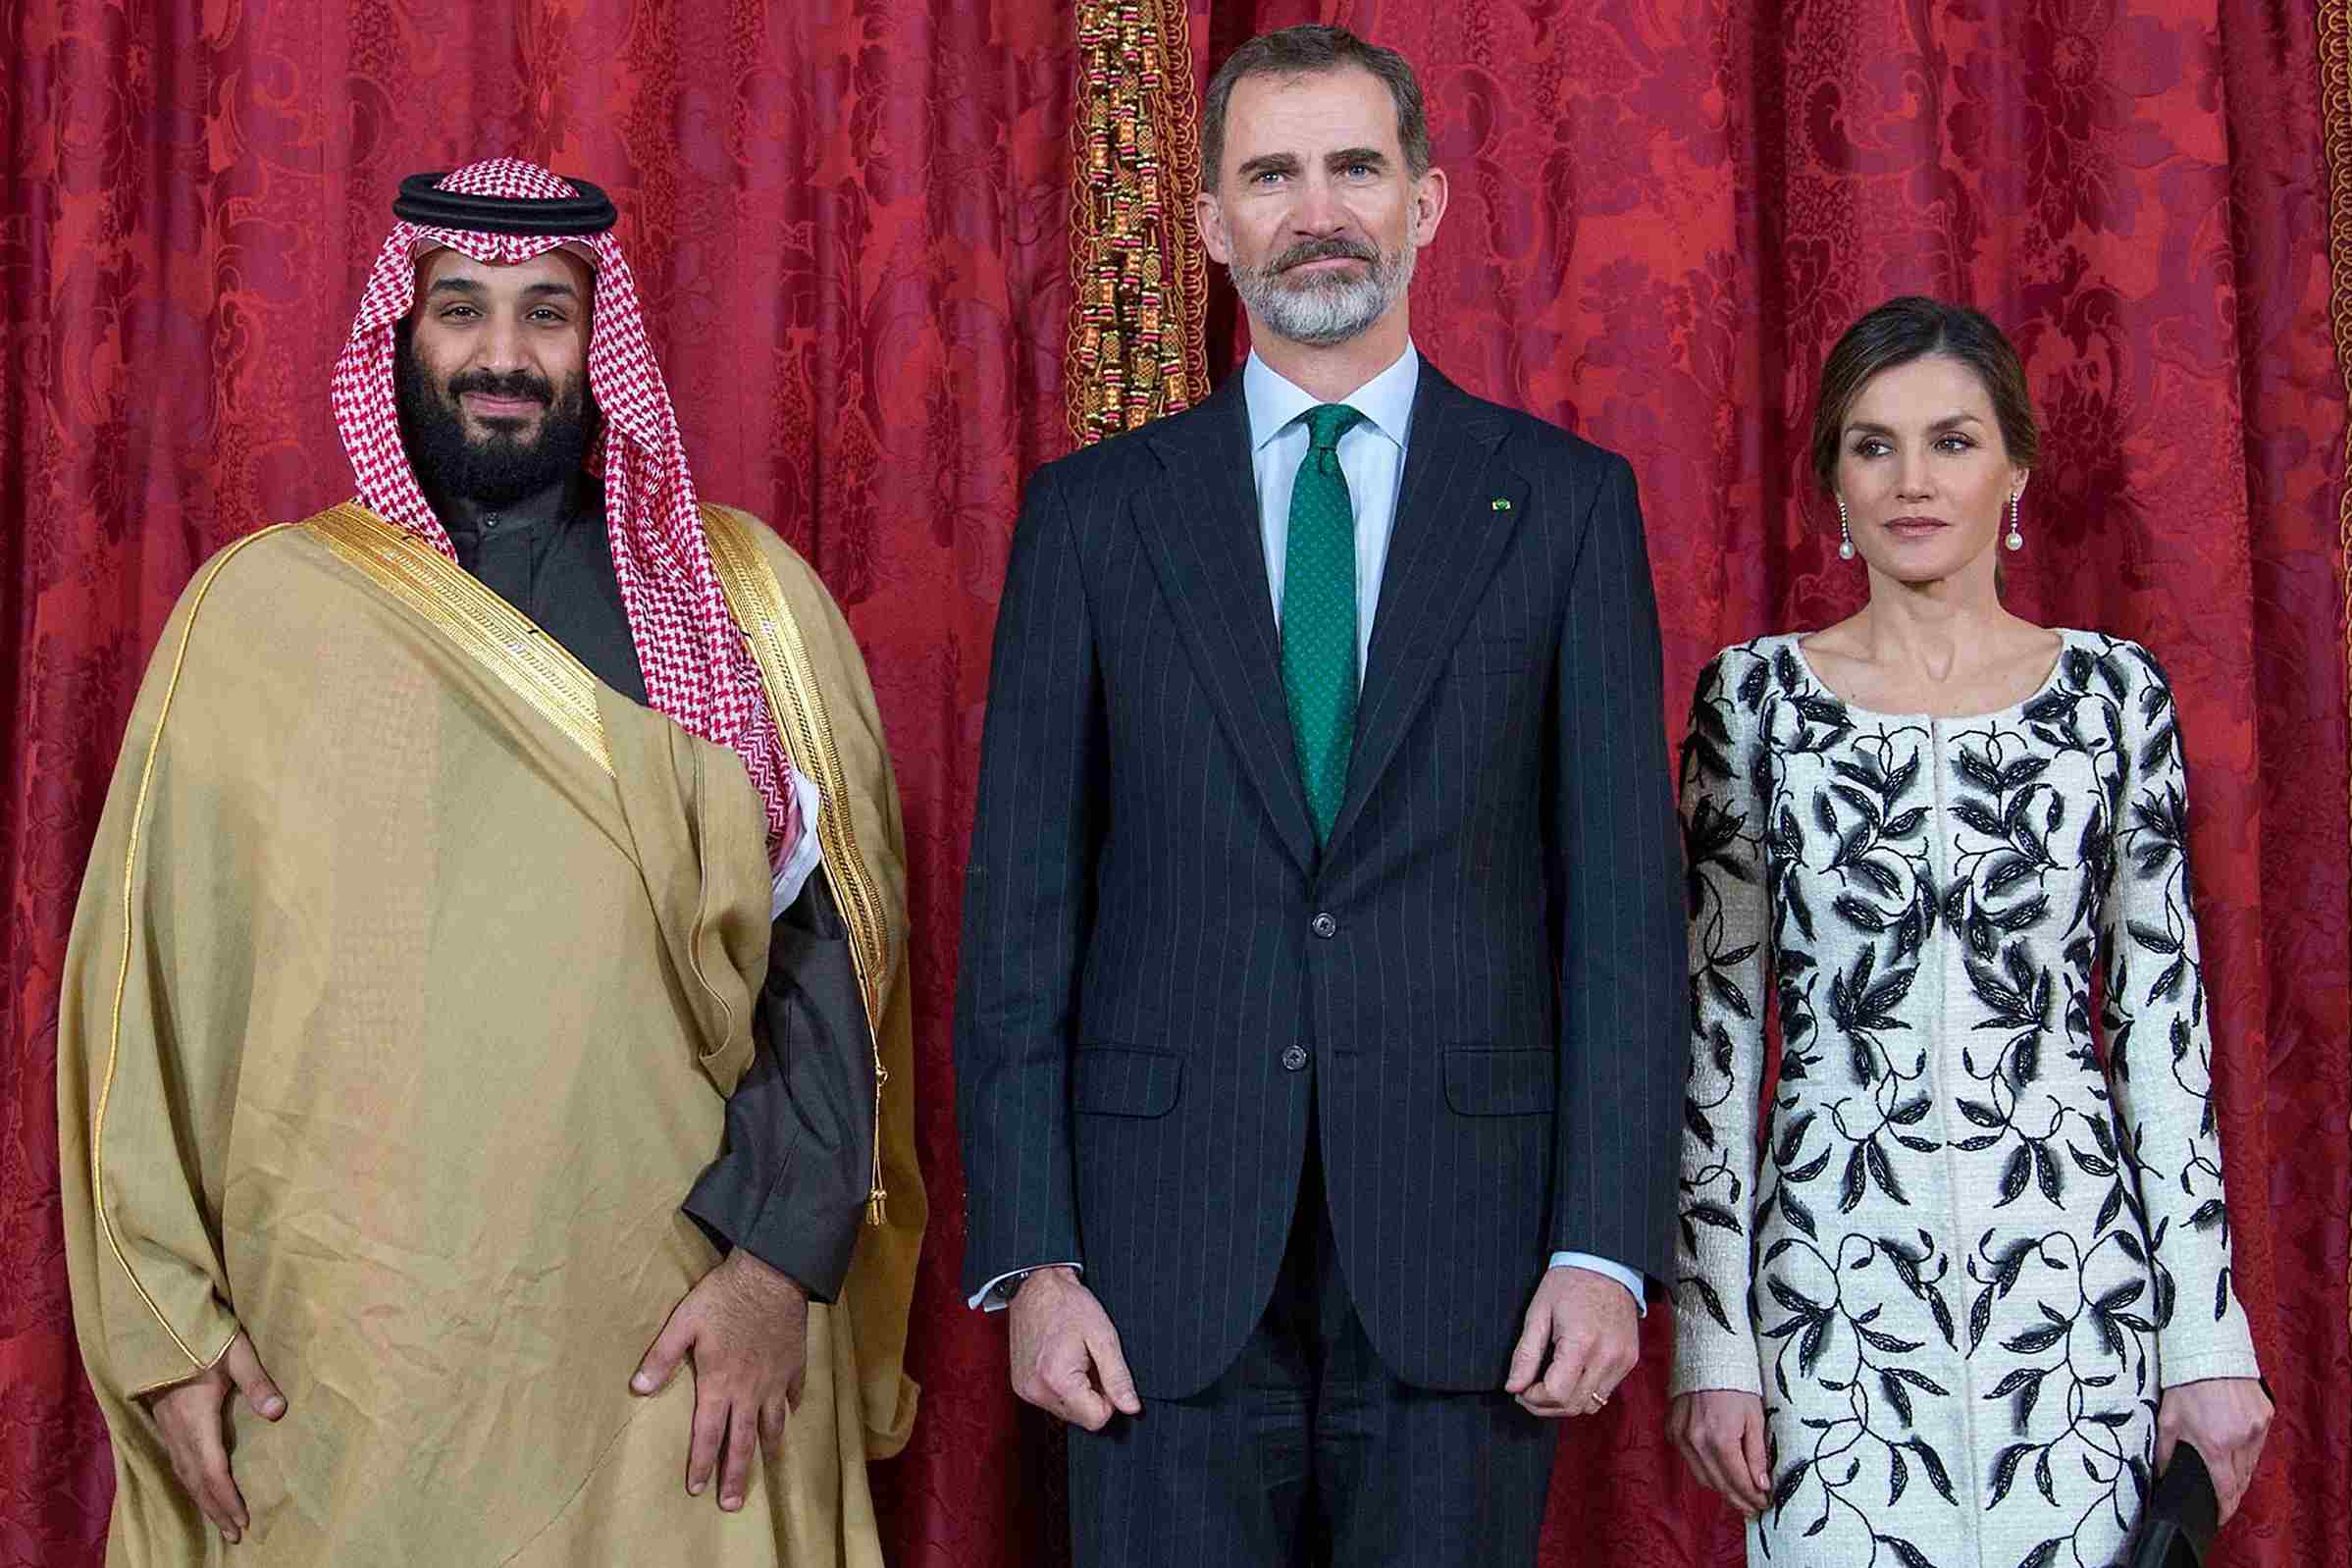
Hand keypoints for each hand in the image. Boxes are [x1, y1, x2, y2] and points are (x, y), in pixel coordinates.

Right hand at [139, 1331, 286, 1545]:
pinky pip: (178, 1465)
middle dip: (216, 1509)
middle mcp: (179, 1432)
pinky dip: (191, 1485)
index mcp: (196, 1420)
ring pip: (185, 1476)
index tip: (243, 1520)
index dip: (227, 1499)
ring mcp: (169, 1430)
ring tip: (221, 1522)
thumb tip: (278, 1412)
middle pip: (197, 1482)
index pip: (212, 1472)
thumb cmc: (202, 1338)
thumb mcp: (236, 1354)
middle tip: (235, 1534)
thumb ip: (257, 1382)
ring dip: (203, 1501)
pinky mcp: (166, 1424)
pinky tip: (198, 1490)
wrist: (159, 1327)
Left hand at [632, 1248, 809, 1511]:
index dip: (702, 1464)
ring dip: (766, 1450)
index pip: (708, 1435)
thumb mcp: (684, 1323)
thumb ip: (661, 1358)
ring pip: (773, 1425)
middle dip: (735, 1475)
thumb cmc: (723, 1297)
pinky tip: (788, 1415)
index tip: (697, 1489)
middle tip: (731, 1504)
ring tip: (765, 1467)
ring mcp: (776, 1379)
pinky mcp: (795, 1364)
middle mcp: (750, 1391)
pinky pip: (794, 1394)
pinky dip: (790, 1409)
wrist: (773, 1274)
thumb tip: (637, 1388)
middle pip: (743, 1442)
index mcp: (720, 1384)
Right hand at [1006, 1267, 1141, 1430]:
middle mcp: (1036, 1391)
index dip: (1110, 1398)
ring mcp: (1025, 1390)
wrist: (1035, 1286)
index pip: (1097, 1419)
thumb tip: (1132, 1408)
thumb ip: (1118, 1376)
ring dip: (1078, 1391)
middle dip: (1093, 1394)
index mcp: (1058, 1380)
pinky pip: (1051, 1400)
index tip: (1106, 1371)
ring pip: (1067, 1411)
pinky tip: (1062, 1360)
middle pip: (1081, 1417)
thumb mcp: (1103, 1336)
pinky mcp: (1020, 1386)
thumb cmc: (1069, 1304)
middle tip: (1090, 1360)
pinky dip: (1062, 1387)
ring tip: (1075, 1357)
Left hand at [1504, 1265, 1638, 1418]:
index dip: (1533, 1398)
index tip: (1520, 1389)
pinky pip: (1605, 1392)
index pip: (1556, 1394)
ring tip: (1548, 1384)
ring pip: (1591, 1405)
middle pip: (1573, 1405)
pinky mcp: (1630, 1360)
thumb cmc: (1568, 1284)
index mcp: (1582, 1343)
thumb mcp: (1538, 1313)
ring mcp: (1623, 1361)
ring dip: (1565, 1403)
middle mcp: (1607, 1356)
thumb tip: (1513, 1387)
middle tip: (1528, 1391)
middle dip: (1545, 1406)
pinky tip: (1570, 1375)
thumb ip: (1525, 1354)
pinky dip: (1584, 1392)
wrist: (1606, 1264)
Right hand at [1669, 1389, 1770, 1515]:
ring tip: (1738, 1496)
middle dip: (1738, 1500)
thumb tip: (1762, 1485)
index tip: (1764, 1504)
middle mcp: (1696, 1442)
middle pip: (1719, 1484)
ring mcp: (1680, 1437)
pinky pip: (1689, 1462)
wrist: (1707, 1357)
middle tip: (1753, 1508)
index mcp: (1720, 1438)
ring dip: (1721, 1490)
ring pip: (1702, 1478)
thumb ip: (1757, 1454)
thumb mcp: (1755, 1418)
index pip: (1738, 1481)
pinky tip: (1719, 1473)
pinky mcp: (1672, 1431)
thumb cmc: (1737, 1386)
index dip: (1753, 1497)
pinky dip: (1705, 1472)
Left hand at [2156, 1376, 2270, 1524]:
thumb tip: (2162, 1475)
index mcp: (2216, 1445)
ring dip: (2241, 1472)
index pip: (2225, 1489)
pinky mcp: (2266, 1414)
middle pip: (2241, 1478)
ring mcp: (2257, 1427)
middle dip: (2232, 1492)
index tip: (2219, 1517)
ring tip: (2228, 1476)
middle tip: (2222, 1498)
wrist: (2209, 1353)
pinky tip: (2237, 1447)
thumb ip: (2166, 1452)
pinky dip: (2249, 1449)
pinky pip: (2259, 1441)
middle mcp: (2241, 1440)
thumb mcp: (2168, 1419)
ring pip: (2252, 1461)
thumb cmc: (2184, 1385)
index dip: (2224, 1508)